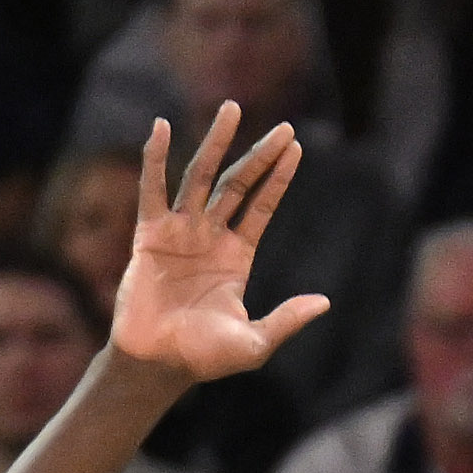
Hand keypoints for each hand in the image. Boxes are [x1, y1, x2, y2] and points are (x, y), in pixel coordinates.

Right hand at [111, 107, 319, 381]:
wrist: (159, 364)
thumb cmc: (205, 357)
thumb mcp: (257, 341)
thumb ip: (287, 319)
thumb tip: (324, 302)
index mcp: (237, 256)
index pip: (262, 206)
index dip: (278, 178)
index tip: (297, 147)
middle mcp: (210, 237)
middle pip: (238, 184)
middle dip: (259, 155)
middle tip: (284, 126)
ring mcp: (179, 232)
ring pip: (200, 176)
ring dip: (216, 142)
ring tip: (233, 108)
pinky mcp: (148, 234)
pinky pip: (152, 189)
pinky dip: (155, 159)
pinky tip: (162, 128)